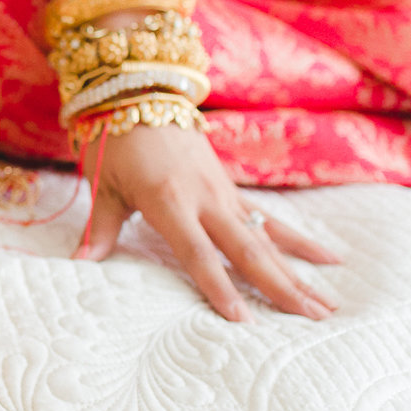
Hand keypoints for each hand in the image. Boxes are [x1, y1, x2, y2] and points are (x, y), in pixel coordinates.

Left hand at [78, 123, 340, 321]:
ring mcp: (223, 194)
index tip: (242, 320)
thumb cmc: (116, 142)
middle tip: (313, 318)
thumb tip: (80, 264)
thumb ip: (99, 228)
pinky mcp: (231, 189)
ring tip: (327, 304)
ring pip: (267, 239)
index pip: (197, 253)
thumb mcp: (103, 185)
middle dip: (280, 286)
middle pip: (248, 250)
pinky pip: (270, 220)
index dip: (219, 287)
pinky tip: (329, 260)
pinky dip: (298, 242)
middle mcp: (205, 199)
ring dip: (298, 273)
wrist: (140, 91)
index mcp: (169, 201)